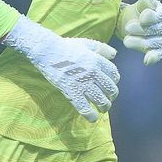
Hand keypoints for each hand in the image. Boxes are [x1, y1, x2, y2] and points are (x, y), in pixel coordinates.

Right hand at [2, 15, 119, 121]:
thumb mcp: (86, 44)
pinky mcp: (71, 91)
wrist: (47, 50)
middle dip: (111, 96)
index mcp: (97, 60)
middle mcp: (92, 71)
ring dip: (104, 107)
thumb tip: (114, 54)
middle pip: (111, 89)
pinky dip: (91, 116)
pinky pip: (85, 108)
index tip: (109, 85)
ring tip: (102, 110)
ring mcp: (82, 82)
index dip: (114, 82)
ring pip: (101, 100)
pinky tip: (93, 117)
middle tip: (107, 99)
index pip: (114, 74)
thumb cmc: (65, 47)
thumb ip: (101, 48)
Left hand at [115, 0, 161, 65]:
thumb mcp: (138, 5)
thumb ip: (144, 2)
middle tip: (128, 28)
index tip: (141, 18)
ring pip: (153, 42)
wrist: (128, 25)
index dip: (151, 17)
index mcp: (161, 13)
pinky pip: (156, 54)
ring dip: (139, 42)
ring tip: (126, 41)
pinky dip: (152, 57)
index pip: (159, 16)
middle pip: (155, 30)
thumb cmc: (135, 13)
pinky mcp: (156, 51)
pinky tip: (147, 60)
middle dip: (141, 29)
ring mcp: (161, 40)